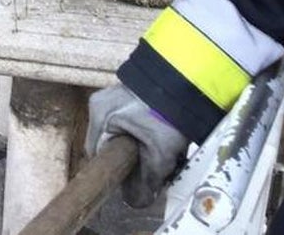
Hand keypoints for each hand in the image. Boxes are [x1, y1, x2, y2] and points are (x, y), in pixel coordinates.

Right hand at [86, 83, 188, 207]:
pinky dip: (137, 128)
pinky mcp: (122, 92)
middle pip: (107, 142)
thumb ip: (147, 180)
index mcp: (100, 115)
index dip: (115, 168)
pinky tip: (156, 132)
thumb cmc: (168, 113)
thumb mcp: (160, 153)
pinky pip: (123, 118)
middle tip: (151, 163)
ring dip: (133, 142)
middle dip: (128, 156)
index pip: (97, 154)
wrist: (185, 82)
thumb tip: (138, 201)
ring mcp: (110, 95)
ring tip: (157, 146)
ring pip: (116, 131)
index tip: (132, 175)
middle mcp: (98, 103)